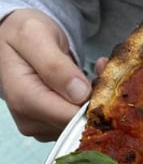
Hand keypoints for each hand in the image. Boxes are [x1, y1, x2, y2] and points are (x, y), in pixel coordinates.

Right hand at [0, 9, 92, 140]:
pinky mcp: (50, 128)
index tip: (103, 79)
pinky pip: (76, 124)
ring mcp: (39, 127)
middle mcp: (29, 120)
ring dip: (93, 102)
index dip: (91, 103)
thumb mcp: (36, 38)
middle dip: (94, 100)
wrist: (18, 41)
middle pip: (76, 123)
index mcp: (23, 99)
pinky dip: (87, 107)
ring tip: (92, 75)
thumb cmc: (25, 35)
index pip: (68, 117)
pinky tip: (87, 87)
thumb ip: (55, 65)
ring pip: (79, 125)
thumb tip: (80, 94)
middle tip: (101, 72)